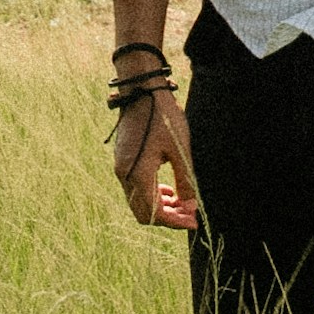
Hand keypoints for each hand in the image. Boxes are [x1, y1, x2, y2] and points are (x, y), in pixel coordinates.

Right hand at [113, 82, 199, 230]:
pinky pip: (134, 189)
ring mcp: (120, 168)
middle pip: (143, 213)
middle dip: (167, 217)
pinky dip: (150, 194)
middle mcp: (124, 176)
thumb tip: (191, 207)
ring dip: (159, 207)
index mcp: (138, 175)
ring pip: (137, 202)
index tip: (193, 221)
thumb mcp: (180, 150)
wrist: (142, 91)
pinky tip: (166, 188)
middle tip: (188, 213)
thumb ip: (185, 181)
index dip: (175, 221)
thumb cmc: (164, 117)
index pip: (155, 214)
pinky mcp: (121, 161)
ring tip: (181, 200)